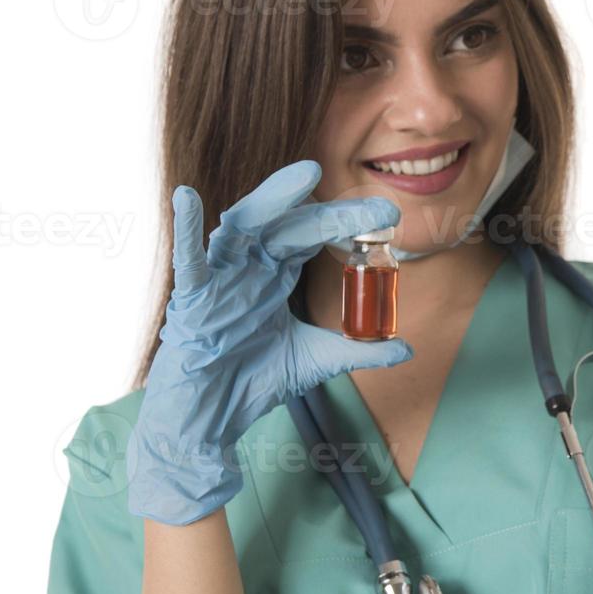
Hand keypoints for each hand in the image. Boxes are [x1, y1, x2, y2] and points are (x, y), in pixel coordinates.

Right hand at [127, 160, 413, 524]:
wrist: (210, 418)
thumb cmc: (252, 379)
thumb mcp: (316, 361)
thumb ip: (359, 351)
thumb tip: (407, 348)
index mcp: (276, 272)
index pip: (316, 235)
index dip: (350, 223)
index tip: (391, 220)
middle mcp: (249, 265)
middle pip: (292, 225)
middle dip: (335, 214)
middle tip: (380, 209)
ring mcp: (220, 278)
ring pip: (243, 226)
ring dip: (273, 199)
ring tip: (306, 175)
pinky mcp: (191, 299)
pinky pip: (187, 261)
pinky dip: (185, 229)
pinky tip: (187, 198)